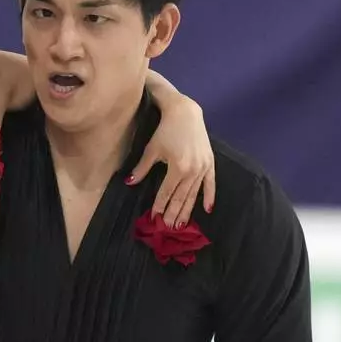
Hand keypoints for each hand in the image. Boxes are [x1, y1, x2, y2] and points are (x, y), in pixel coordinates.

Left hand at [128, 97, 215, 225]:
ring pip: (194, 194)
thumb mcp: (151, 149)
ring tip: (182, 225)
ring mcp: (203, 168)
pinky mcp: (210, 163)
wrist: (185, 112)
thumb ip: (142, 168)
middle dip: (174, 214)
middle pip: (181, 197)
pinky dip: (209, 197)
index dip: (160, 206)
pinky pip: (210, 184)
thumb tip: (129, 182)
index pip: (166, 192)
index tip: (155, 218)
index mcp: (177, 168)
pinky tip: (207, 209)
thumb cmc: (165, 129)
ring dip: (188, 210)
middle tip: (168, 229)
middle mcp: (192, 171)